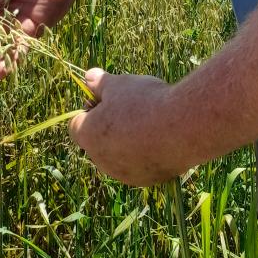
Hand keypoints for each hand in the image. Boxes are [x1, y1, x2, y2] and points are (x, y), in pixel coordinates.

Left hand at [68, 69, 186, 185]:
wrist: (182, 128)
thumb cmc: (144, 103)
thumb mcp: (119, 84)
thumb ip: (100, 82)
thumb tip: (88, 77)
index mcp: (89, 136)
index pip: (75, 124)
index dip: (89, 109)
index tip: (107, 98)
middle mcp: (101, 160)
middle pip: (97, 140)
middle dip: (109, 125)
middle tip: (130, 107)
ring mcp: (123, 173)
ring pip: (118, 154)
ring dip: (127, 140)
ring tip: (150, 120)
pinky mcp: (145, 180)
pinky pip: (139, 164)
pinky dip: (145, 152)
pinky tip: (162, 136)